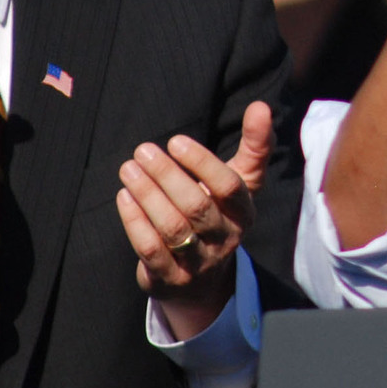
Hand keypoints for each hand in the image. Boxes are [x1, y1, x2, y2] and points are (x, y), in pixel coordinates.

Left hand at [117, 100, 274, 339]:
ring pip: (172, 228)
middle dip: (167, 176)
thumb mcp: (240, 183)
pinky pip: (150, 249)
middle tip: (142, 150)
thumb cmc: (218, 214)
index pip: (230, 187)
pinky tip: (124, 196)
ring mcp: (198, 263)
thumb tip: (262, 107)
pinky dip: (135, 222)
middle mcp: (225, 240)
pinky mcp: (170, 279)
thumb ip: (255, 145)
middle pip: (197, 207)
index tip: (176, 141)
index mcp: (244, 214)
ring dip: (147, 195)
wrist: (202, 280)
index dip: (203, 163)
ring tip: (128, 168)